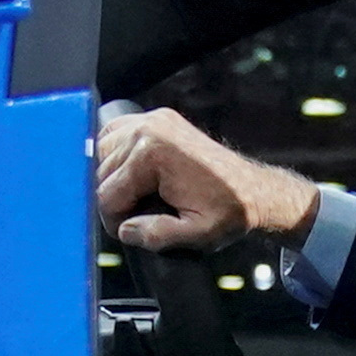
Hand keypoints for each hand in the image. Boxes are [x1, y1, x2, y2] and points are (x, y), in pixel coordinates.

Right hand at [96, 104, 319, 256]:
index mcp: (153, 153)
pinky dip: (117, 156)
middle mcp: (149, 128)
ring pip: (103, 153)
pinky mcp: (159, 119)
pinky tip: (134, 176)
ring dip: (114, 178)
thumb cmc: (230, 211)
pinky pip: (117, 135)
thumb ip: (157, 236)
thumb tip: (125, 230)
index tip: (132, 231)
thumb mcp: (196, 234)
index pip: (107, 194)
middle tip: (138, 218)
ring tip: (138, 198)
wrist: (255, 191)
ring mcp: (154, 119)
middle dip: (115, 199)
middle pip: (101, 171)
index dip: (115, 220)